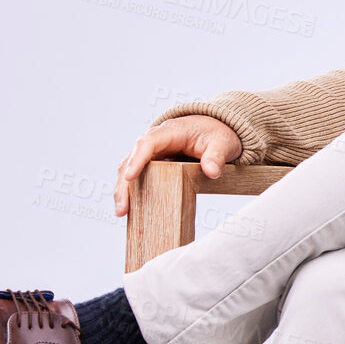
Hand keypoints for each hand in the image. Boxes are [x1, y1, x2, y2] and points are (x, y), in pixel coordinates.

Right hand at [113, 114, 242, 216]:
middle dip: (124, 184)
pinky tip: (131, 210)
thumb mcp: (222, 143)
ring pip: (129, 169)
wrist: (213, 131)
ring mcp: (151, 154)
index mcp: (169, 132)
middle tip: (123, 208)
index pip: (147, 143)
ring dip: (123, 191)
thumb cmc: (215, 134)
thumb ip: (216, 156)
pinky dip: (132, 192)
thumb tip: (212, 172)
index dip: (137, 160)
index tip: (130, 177)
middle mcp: (154, 141)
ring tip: (122, 213)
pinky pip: (137, 177)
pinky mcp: (152, 165)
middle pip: (131, 159)